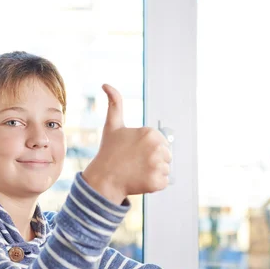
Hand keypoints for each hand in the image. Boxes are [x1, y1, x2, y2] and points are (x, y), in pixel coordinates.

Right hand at [82, 84, 171, 203]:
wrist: (103, 179)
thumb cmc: (109, 152)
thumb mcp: (112, 125)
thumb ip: (114, 104)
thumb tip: (105, 84)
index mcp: (150, 133)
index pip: (161, 143)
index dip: (148, 149)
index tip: (133, 152)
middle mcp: (156, 147)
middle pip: (166, 155)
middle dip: (153, 160)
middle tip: (135, 163)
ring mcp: (157, 165)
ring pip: (166, 169)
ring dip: (154, 172)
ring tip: (137, 172)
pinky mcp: (157, 182)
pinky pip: (164, 182)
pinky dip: (154, 184)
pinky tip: (140, 181)